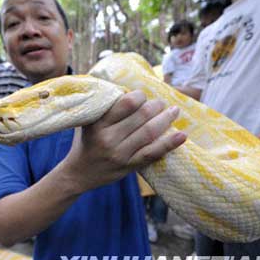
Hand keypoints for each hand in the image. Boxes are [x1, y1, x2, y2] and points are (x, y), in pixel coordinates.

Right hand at [63, 90, 185, 192]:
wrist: (78, 174)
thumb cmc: (85, 142)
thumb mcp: (87, 121)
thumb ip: (104, 106)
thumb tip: (125, 86)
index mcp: (98, 123)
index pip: (127, 103)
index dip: (140, 96)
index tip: (142, 96)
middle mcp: (108, 138)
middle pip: (142, 116)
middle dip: (157, 106)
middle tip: (161, 103)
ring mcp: (120, 154)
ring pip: (150, 133)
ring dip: (166, 119)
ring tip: (174, 112)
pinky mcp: (128, 167)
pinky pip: (152, 153)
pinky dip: (169, 144)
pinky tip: (182, 136)